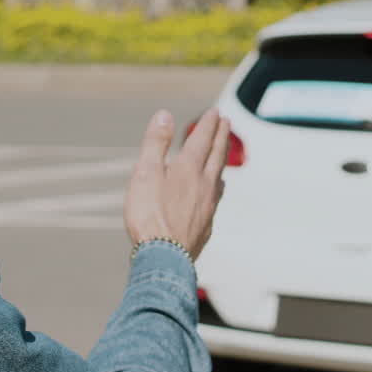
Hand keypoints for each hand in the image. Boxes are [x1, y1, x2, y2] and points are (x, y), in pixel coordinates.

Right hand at [124, 107, 230, 260]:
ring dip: (221, 160)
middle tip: (226, 123)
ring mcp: (208, 206)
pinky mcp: (206, 224)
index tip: (214, 112)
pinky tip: (214, 192)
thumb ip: (156, 143)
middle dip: (221, 136)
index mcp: (188, 169)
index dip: (208, 124)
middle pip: (217, 155)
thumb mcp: (145, 173)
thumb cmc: (149, 215)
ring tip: (222, 153)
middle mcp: (204, 185)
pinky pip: (216, 198)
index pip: (202, 139)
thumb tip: (165, 114)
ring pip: (219, 177)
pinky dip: (217, 186)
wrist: (163, 259)